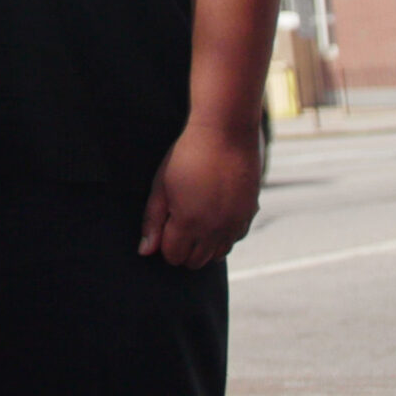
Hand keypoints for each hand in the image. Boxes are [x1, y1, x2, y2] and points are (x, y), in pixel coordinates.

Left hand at [138, 121, 262, 267]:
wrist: (226, 133)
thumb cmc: (186, 156)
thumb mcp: (161, 186)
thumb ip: (152, 221)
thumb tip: (145, 251)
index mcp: (188, 223)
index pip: (173, 256)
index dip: (164, 245)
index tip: (164, 226)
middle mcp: (214, 230)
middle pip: (195, 261)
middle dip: (182, 249)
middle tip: (177, 223)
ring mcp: (235, 224)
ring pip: (217, 255)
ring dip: (204, 246)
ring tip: (195, 219)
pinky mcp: (249, 215)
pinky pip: (234, 240)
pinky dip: (223, 236)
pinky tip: (214, 216)